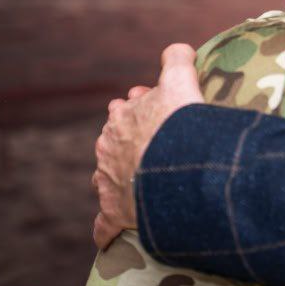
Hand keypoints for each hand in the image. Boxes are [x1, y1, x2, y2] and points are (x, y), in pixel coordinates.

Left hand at [91, 43, 203, 248]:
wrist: (176, 165)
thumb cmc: (177, 123)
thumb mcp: (180, 80)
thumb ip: (177, 60)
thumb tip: (179, 48)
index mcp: (120, 118)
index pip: (124, 110)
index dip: (142, 111)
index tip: (162, 115)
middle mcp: (107, 149)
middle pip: (112, 144)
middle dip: (128, 144)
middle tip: (155, 146)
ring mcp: (109, 182)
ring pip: (106, 179)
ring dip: (119, 181)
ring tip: (140, 184)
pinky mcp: (115, 212)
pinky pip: (104, 225)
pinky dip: (105, 230)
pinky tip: (106, 237)